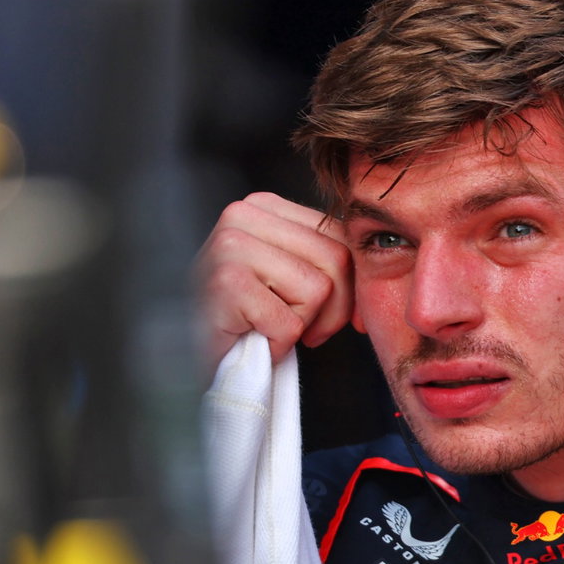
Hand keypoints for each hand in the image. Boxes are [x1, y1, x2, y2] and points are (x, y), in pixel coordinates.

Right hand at [196, 192, 354, 368]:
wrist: (184, 358)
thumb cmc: (242, 319)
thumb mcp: (286, 274)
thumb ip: (323, 258)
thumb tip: (380, 261)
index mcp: (263, 205)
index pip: (339, 236)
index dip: (350, 285)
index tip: (335, 315)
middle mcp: (243, 215)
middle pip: (336, 261)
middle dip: (333, 310)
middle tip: (305, 331)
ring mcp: (230, 246)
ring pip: (318, 291)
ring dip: (302, 327)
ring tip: (269, 329)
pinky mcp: (225, 284)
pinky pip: (289, 323)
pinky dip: (277, 345)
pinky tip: (251, 339)